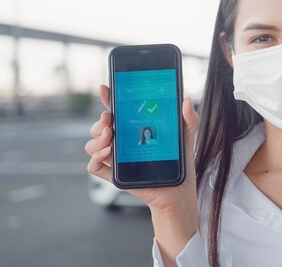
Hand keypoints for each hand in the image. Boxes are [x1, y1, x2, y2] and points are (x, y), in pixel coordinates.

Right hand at [84, 85, 199, 220]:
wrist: (179, 192)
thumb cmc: (180, 164)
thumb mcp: (186, 137)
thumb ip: (189, 119)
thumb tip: (187, 100)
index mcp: (135, 130)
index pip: (117, 111)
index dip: (108, 99)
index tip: (106, 88)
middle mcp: (122, 143)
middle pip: (99, 127)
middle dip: (99, 121)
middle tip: (109, 118)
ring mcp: (116, 159)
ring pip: (92, 144)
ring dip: (96, 138)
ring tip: (110, 136)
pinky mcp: (115, 175)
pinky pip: (93, 166)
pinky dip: (95, 158)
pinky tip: (109, 152)